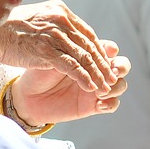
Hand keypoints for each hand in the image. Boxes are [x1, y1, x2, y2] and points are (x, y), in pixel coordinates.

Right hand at [0, 0, 119, 94]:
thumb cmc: (9, 28)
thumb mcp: (37, 19)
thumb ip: (54, 24)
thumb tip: (66, 32)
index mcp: (61, 12)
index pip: (87, 33)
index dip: (99, 51)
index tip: (106, 63)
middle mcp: (61, 21)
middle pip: (90, 46)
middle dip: (103, 65)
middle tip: (112, 78)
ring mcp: (54, 35)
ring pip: (84, 58)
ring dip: (98, 75)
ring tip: (106, 87)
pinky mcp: (47, 51)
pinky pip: (72, 67)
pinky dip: (84, 78)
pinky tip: (91, 88)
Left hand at [14, 41, 130, 124]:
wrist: (28, 96)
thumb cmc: (38, 72)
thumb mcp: (54, 57)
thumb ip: (72, 52)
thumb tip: (86, 43)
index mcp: (88, 55)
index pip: (108, 49)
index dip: (111, 50)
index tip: (108, 52)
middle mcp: (95, 70)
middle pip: (121, 65)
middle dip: (121, 67)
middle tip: (112, 71)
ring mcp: (97, 88)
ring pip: (121, 85)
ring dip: (116, 86)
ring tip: (102, 90)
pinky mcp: (94, 105)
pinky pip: (112, 104)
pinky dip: (110, 103)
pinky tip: (99, 103)